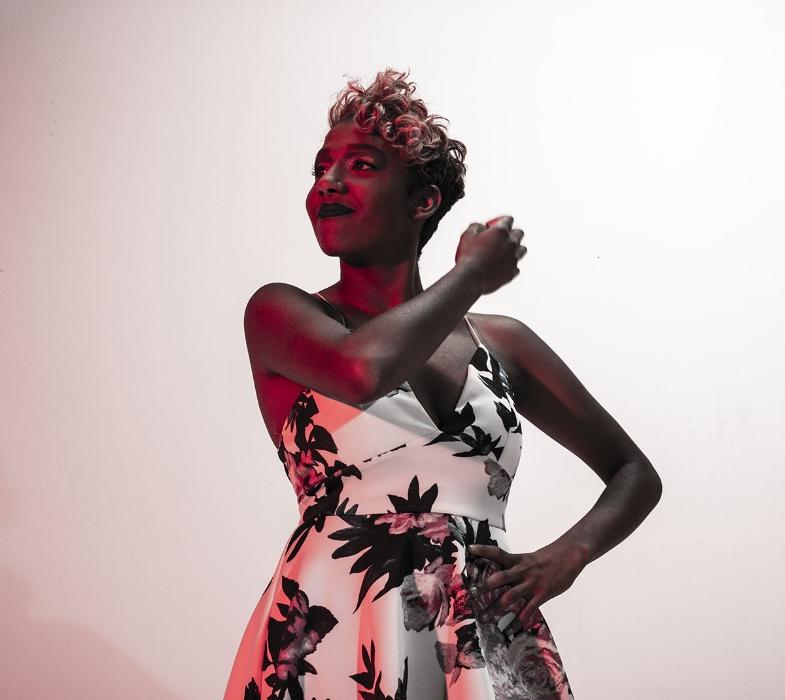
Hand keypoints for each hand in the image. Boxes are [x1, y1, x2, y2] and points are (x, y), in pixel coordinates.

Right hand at [454, 215, 525, 294]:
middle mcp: (511, 243)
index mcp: (501, 231)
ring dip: (515, 249)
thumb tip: (480, 226)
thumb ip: (476, 226)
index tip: (495, 226)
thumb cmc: (468, 256)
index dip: (501, 221)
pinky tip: (502, 266)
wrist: (471, 278)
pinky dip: (510, 265)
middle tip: (501, 238)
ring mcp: (514, 258)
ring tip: (504, 252)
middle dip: (511, 233)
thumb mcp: (467, 235)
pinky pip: (516, 267)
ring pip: (522, 249)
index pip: (508, 219)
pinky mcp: (513, 272)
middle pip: (519, 233)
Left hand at [467, 540, 586, 633]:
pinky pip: (528, 609)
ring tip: (484, 618)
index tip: (470, 549)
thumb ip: (515, 567)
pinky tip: (510, 629)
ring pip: (511, 596)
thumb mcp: (528, 558)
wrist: (569, 556)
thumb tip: (500, 575)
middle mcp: (522, 570)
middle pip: (501, 577)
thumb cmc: (548, 558)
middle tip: (472, 594)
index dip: (484, 550)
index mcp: (518, 560)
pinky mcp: (542, 594)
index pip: (498, 553)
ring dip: (496, 608)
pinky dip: (519, 620)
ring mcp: (532, 583)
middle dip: (485, 586)